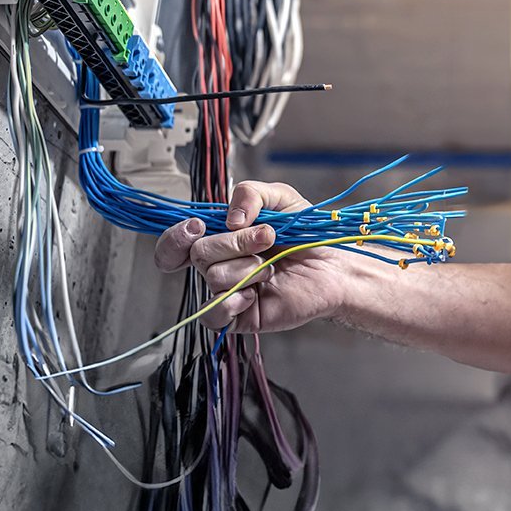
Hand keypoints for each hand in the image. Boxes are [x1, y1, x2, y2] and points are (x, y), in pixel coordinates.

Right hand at [153, 181, 346, 332]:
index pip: (177, 241)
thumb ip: (251, 193)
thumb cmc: (308, 235)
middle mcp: (220, 263)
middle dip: (236, 242)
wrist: (334, 266)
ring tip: (272, 267)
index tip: (198, 226)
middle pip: (198, 252)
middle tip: (268, 237)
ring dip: (249, 267)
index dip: (176, 236)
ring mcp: (227, 290)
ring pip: (213, 277)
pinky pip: (213, 313)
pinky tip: (255, 294)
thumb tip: (228, 219)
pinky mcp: (237, 316)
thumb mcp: (281, 198)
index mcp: (222, 236)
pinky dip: (233, 300)